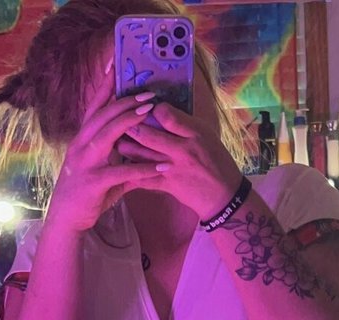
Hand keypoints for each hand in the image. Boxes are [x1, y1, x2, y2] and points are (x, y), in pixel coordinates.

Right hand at [46, 91, 166, 231]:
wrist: (67, 219)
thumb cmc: (86, 194)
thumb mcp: (102, 170)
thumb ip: (120, 158)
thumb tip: (140, 151)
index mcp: (82, 139)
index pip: (95, 107)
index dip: (106, 87)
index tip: (118, 67)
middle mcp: (81, 145)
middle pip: (104, 115)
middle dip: (126, 101)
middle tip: (149, 92)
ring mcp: (85, 163)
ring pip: (108, 135)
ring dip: (130, 122)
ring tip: (150, 113)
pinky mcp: (93, 182)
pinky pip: (120, 172)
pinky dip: (141, 168)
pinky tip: (159, 166)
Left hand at [116, 102, 242, 219]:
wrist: (223, 195)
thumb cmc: (216, 161)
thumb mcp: (206, 135)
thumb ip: (184, 123)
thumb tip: (161, 110)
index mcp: (194, 133)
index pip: (166, 115)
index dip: (151, 108)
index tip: (143, 105)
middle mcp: (182, 149)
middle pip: (148, 135)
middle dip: (129, 126)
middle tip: (116, 119)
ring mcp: (172, 169)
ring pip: (141, 155)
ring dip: (125, 147)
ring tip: (115, 140)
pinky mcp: (167, 185)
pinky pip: (143, 178)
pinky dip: (129, 172)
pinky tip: (119, 166)